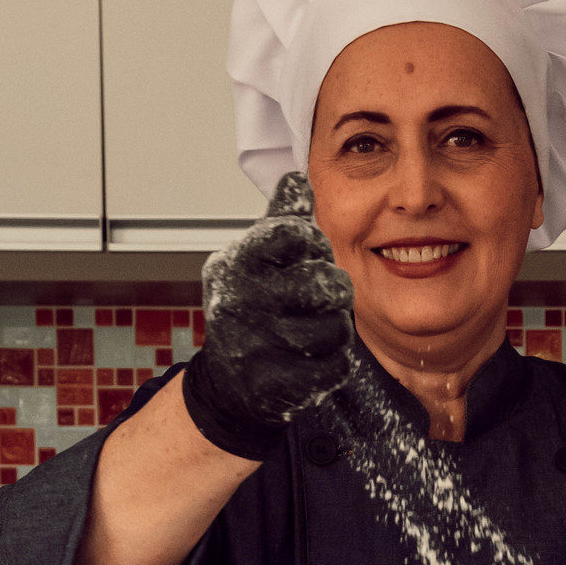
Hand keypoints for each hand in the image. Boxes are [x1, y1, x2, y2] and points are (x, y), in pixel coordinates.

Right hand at [182, 172, 353, 458]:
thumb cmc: (250, 307)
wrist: (228, 381)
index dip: (314, 243)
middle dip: (336, 289)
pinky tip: (313, 357)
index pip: (295, 235)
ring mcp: (257, 348)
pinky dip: (333, 362)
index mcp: (237, 263)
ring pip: (337, 329)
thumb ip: (281, 220)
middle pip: (325, 285)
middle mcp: (241, 303)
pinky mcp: (277, 386)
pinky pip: (336, 367)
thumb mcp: (257, 257)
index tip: (310, 252)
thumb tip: (298, 178)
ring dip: (337, 327)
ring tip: (318, 325)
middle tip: (326, 294)